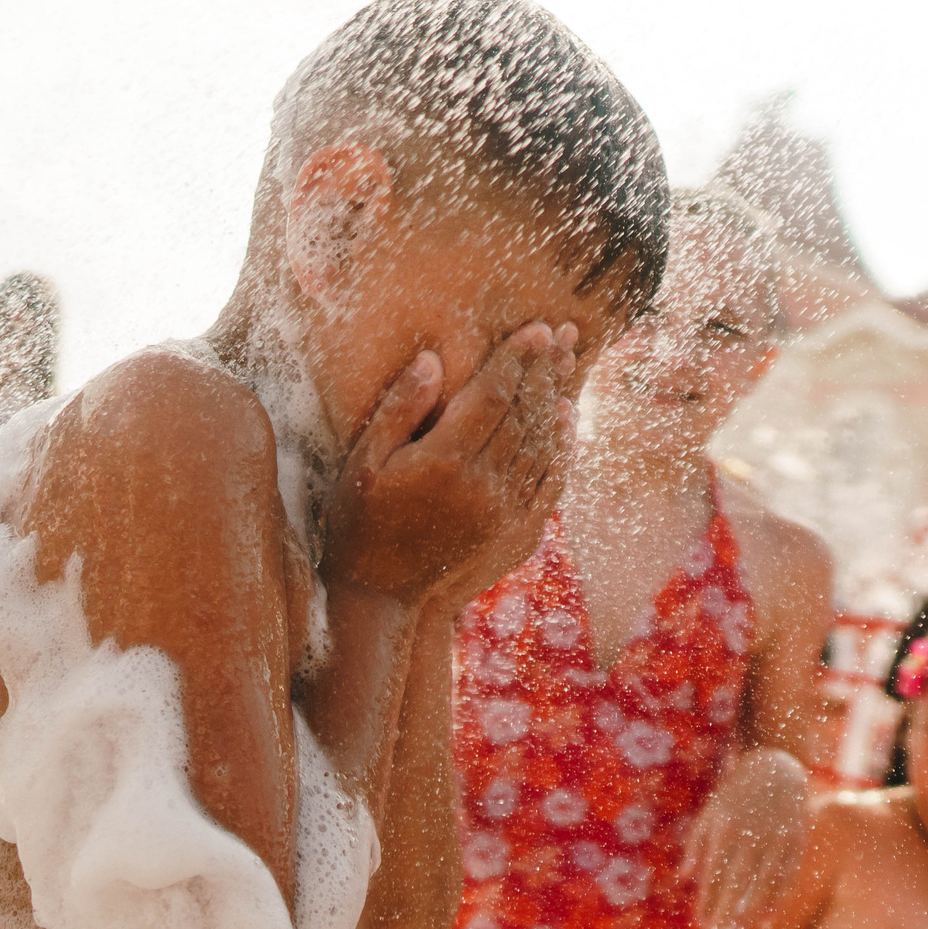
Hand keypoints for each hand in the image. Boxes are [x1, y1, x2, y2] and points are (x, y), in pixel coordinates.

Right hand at [317, 323, 578, 603]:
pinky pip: (550, 480)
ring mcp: (505, 511)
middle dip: (544, 367)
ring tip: (566, 361)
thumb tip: (432, 358)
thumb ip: (399, 409)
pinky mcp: (518, 532)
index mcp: (444, 461)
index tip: (534, 327)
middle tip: (561, 331)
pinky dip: (562, 445)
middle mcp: (483, 484)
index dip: (515, 357)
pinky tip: (566, 418)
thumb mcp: (363, 464)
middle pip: (524, 412)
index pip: (493, 393)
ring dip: (556, 397)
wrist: (385, 600)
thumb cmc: (361, 526)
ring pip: (542, 442)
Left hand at [681, 748, 806, 928]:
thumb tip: (683, 880)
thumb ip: (696, 846)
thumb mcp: (709, 814)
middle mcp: (753, 837)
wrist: (776, 769)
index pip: (714, 873)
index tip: (699, 923)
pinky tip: (767, 921)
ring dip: (751, 913)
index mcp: (726, 829)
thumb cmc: (735, 795)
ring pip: (764, 886)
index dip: (707, 900)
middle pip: (738, 884)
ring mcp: (778, 841)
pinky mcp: (797, 843)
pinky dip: (777, 902)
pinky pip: (787, 879)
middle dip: (725, 913)